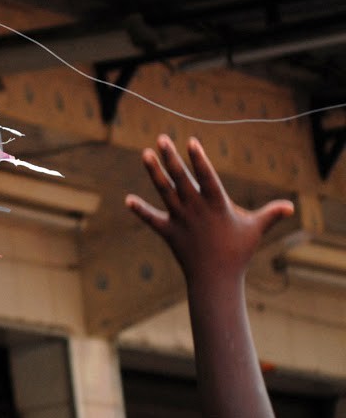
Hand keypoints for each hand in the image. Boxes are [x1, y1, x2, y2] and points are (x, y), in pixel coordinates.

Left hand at [125, 135, 293, 280]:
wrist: (216, 279)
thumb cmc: (238, 252)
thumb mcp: (256, 230)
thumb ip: (270, 214)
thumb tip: (290, 207)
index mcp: (217, 205)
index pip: (207, 177)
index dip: (199, 159)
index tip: (191, 141)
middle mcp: (196, 209)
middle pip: (181, 178)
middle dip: (171, 157)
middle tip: (161, 138)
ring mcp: (180, 220)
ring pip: (164, 192)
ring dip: (154, 172)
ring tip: (145, 153)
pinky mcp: (168, 232)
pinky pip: (151, 219)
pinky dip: (140, 210)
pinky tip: (127, 200)